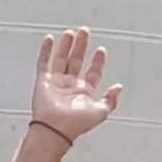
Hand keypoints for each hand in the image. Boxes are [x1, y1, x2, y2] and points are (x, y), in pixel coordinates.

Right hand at [32, 28, 122, 144]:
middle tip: (84, 32)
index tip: (100, 50)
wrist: (55, 129)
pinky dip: (46, 50)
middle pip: (77, 60)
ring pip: (62, 58)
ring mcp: (56, 82)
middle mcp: (70, 86)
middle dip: (81, 45)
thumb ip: (111, 100)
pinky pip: (44, 62)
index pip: (93, 72)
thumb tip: (118, 88)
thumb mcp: (101, 113)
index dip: (98, 61)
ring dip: (66, 45)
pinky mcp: (43, 81)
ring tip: (71, 32)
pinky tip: (49, 39)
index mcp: (84, 92)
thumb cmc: (75, 125)